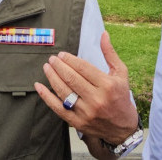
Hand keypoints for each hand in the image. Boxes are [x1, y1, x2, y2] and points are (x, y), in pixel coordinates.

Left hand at [34, 32, 138, 146]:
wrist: (122, 128)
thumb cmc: (121, 96)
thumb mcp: (120, 73)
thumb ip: (110, 53)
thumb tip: (103, 34)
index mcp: (107, 85)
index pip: (83, 68)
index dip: (70, 59)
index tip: (62, 55)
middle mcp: (96, 99)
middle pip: (72, 79)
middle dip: (59, 66)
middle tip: (52, 59)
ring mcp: (86, 112)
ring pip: (63, 92)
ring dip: (52, 77)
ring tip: (46, 67)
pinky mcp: (77, 122)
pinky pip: (58, 108)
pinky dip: (46, 97)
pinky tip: (39, 86)